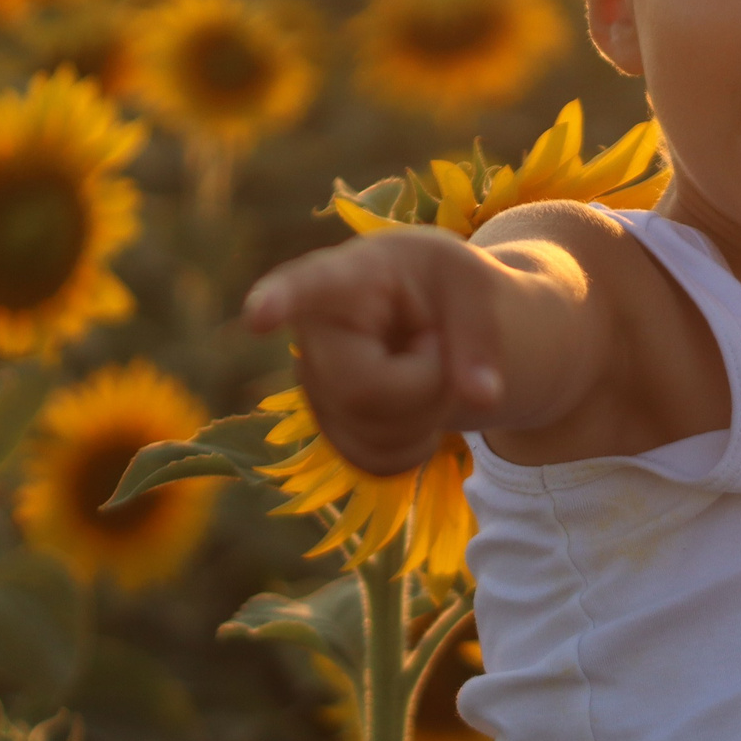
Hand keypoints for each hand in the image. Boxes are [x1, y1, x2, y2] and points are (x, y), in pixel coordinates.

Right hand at [241, 229, 505, 475]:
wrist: (430, 319)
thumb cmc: (444, 286)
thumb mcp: (476, 284)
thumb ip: (483, 332)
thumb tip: (483, 398)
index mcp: (351, 276)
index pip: (307, 288)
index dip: (279, 302)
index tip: (258, 315)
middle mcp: (313, 331)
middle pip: (363, 392)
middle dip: (426, 384)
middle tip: (437, 343)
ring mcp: (314, 385)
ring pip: (371, 436)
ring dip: (426, 415)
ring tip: (425, 368)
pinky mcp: (330, 428)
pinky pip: (376, 464)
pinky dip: (415, 446)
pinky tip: (415, 408)